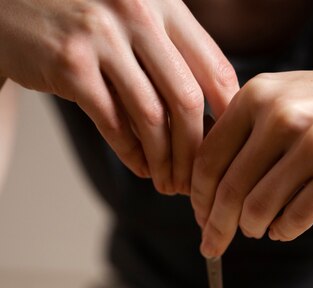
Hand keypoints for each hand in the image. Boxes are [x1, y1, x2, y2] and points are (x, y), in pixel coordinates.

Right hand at [0, 0, 237, 193]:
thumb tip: (206, 120)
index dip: (228, 117)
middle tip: (194, 180)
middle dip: (195, 152)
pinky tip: (140, 167)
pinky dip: (130, 153)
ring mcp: (102, 37)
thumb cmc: (82, 18)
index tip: (228, 149)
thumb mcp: (134, 20)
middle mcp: (138, 13)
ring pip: (152, 117)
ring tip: (166, 182)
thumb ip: (169, 56)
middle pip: (187, 99)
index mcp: (164, 3)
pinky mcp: (71, 63)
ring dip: (164, 161)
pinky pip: (113, 123)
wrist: (12, 4)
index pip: (215, 67)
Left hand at [191, 64, 312, 256]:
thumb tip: (206, 190)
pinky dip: (283, 231)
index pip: (209, 160)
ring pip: (258, 209)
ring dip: (252, 229)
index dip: (198, 199)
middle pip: (229, 190)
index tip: (200, 220)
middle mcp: (282, 113)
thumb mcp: (287, 99)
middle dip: (216, 227)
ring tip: (259, 228)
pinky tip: (284, 229)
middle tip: (212, 245)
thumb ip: (246, 132)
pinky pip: (294, 219)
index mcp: (258, 94)